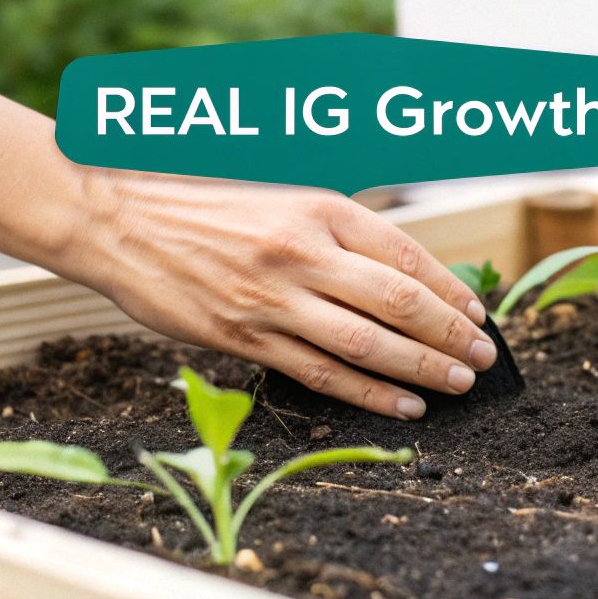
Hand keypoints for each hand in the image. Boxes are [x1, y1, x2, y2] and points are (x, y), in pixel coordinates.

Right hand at [63, 171, 495, 418]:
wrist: (115, 219)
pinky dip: (367, 394)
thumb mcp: (278, 193)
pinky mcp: (242, 337)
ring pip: (365, 344)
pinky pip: (319, 373)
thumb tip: (401, 271)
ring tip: (455, 384)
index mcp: (316, 206)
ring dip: (420, 369)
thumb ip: (336, 229)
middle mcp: (300, 251)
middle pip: (398, 301)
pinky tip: (401, 405)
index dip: (449, 288)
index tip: (478, 313)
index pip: (405, 253)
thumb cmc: (200, 203)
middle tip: (481, 358)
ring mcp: (271, 298)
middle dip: (449, 335)